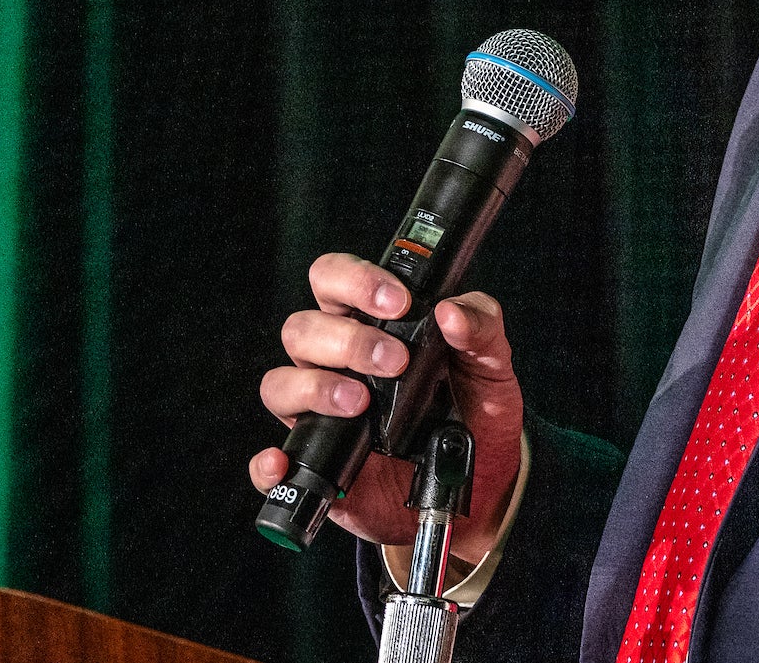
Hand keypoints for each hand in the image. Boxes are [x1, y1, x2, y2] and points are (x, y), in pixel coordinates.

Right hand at [250, 252, 524, 565]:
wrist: (483, 478)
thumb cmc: (475, 408)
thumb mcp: (490, 362)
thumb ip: (481, 326)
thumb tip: (452, 313)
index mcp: (370, 323)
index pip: (333, 281)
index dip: (355, 281)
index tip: (398, 301)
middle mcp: (335, 363)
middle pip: (302, 329)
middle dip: (346, 339)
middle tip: (395, 361)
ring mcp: (321, 413)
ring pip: (280, 383)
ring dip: (316, 387)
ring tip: (361, 402)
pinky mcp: (317, 464)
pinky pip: (269, 462)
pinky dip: (268, 463)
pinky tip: (284, 462)